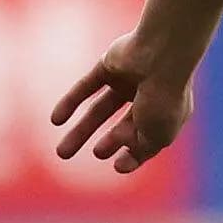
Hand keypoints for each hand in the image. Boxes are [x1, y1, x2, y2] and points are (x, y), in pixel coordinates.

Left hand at [49, 36, 193, 173]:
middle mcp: (148, 98)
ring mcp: (128, 81)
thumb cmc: (164, 99)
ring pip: (100, 109)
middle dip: (108, 142)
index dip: (132, 153)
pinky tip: (56, 120)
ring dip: (81, 130)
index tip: (117, 166)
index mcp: (166, 114)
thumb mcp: (157, 135)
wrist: (162, 56)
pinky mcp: (108, 66)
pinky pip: (86, 86)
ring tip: (62, 153)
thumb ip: (140, 152)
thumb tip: (122, 164)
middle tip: (95, 154)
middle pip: (123, 124)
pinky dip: (70, 102)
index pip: (146, 137)